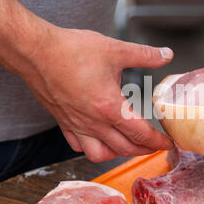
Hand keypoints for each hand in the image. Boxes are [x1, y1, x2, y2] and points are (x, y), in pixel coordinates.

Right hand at [21, 27, 173, 161]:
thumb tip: (166, 54)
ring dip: (118, 154)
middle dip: (144, 150)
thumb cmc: (71, 51)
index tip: (168, 143)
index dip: (158, 142)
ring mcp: (76, 125)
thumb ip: (144, 54)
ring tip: (128, 145)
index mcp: (109, 107)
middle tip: (155, 146)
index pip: (141, 134)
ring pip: (100, 154)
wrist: (35, 52)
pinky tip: (99, 140)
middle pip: (124, 148)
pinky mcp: (63, 123)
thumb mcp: (114, 49)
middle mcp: (93, 122)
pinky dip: (93, 148)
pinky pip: (79, 146)